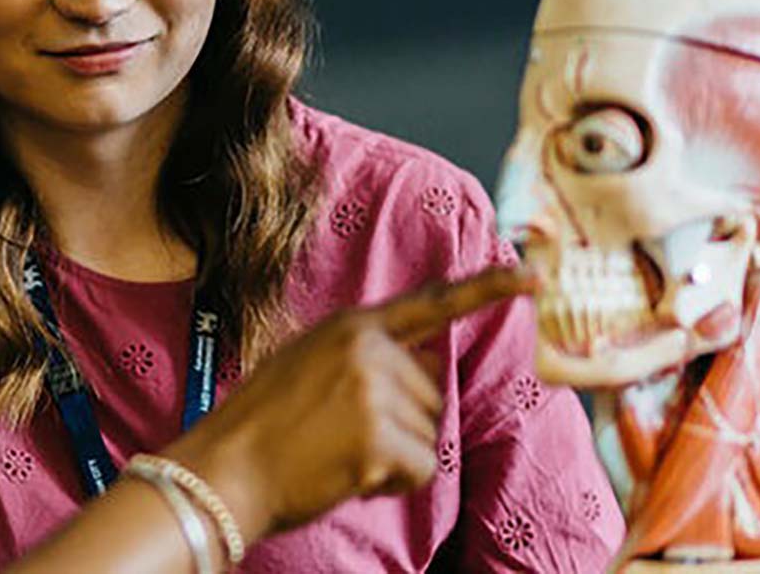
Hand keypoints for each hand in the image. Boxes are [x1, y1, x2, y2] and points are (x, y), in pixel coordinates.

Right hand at [166, 266, 534, 539]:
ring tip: (337, 453)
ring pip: (428, 434)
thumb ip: (363, 356)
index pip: (431, 303)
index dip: (488, 288)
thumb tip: (421, 368)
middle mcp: (369, 350)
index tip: (534, 276)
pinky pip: (421, 469)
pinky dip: (393, 484)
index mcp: (351, 326)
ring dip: (394, 456)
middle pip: (431, 393)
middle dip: (401, 424)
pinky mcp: (381, 439)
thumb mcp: (307, 363)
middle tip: (341, 435)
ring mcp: (375, 392)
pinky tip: (349, 476)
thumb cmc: (262, 425)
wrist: (225, 469)